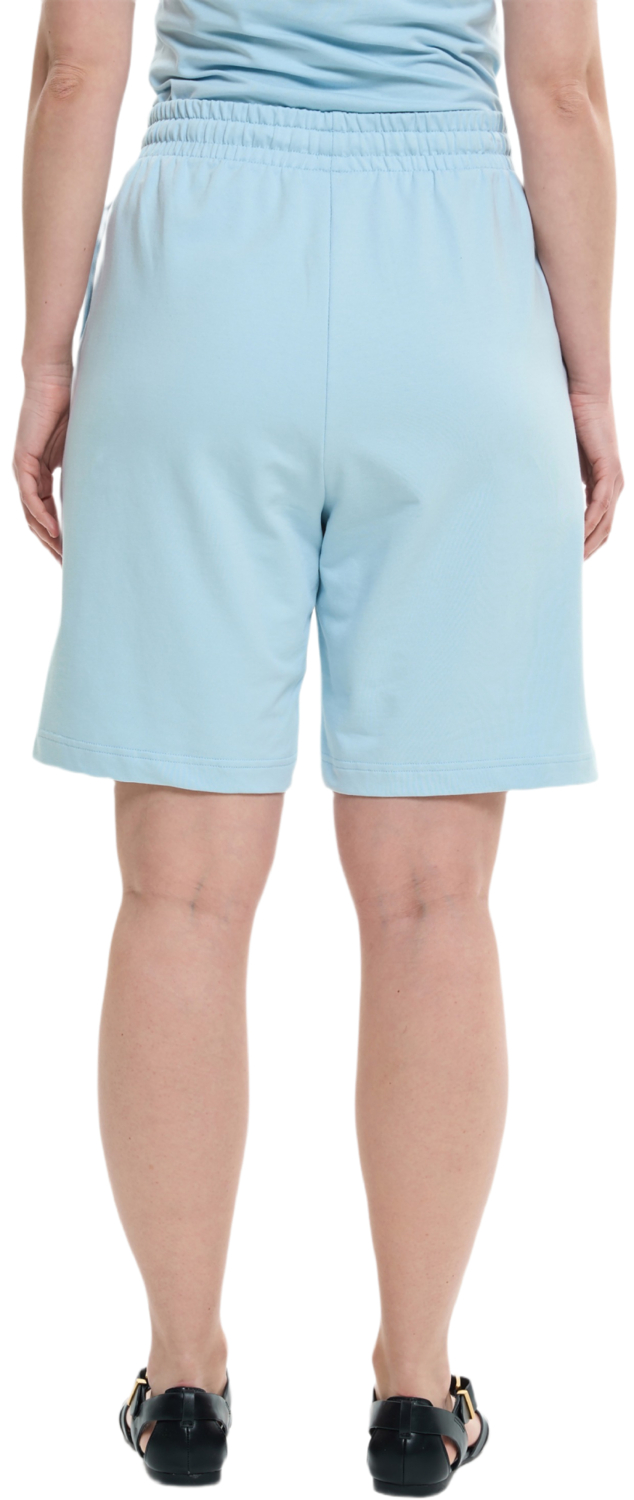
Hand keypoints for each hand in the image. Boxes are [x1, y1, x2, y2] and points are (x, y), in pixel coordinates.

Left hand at [13, 366, 71, 562]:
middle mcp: (30, 474)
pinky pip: (29, 495)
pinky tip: (53, 531)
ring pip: (30, 513)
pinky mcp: (24, 459)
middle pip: (37, 520)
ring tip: (63, 557)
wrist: (52, 378)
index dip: (60, 536)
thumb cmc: (70, 405)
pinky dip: (40, 515)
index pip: (48, 512)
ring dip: (46, 537)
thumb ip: (88, 468)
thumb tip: (112, 487)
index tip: (76, 555)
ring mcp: (24, 467)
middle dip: (53, 546)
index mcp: (42, 472)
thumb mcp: (83, 446)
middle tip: (70, 567)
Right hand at [569, 389, 624, 559]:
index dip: (585, 542)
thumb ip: (557, 475)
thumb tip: (536, 491)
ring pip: (604, 521)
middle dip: (587, 549)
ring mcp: (613, 478)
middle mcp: (612, 483)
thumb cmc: (570, 417)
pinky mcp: (609, 469)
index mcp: (603, 482)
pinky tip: (577, 536)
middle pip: (605, 528)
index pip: (599, 522)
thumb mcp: (561, 456)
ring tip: (570, 559)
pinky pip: (600, 504)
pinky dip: (590, 522)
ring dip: (588, 542)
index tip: (567, 558)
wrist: (584, 392)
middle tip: (568, 569)